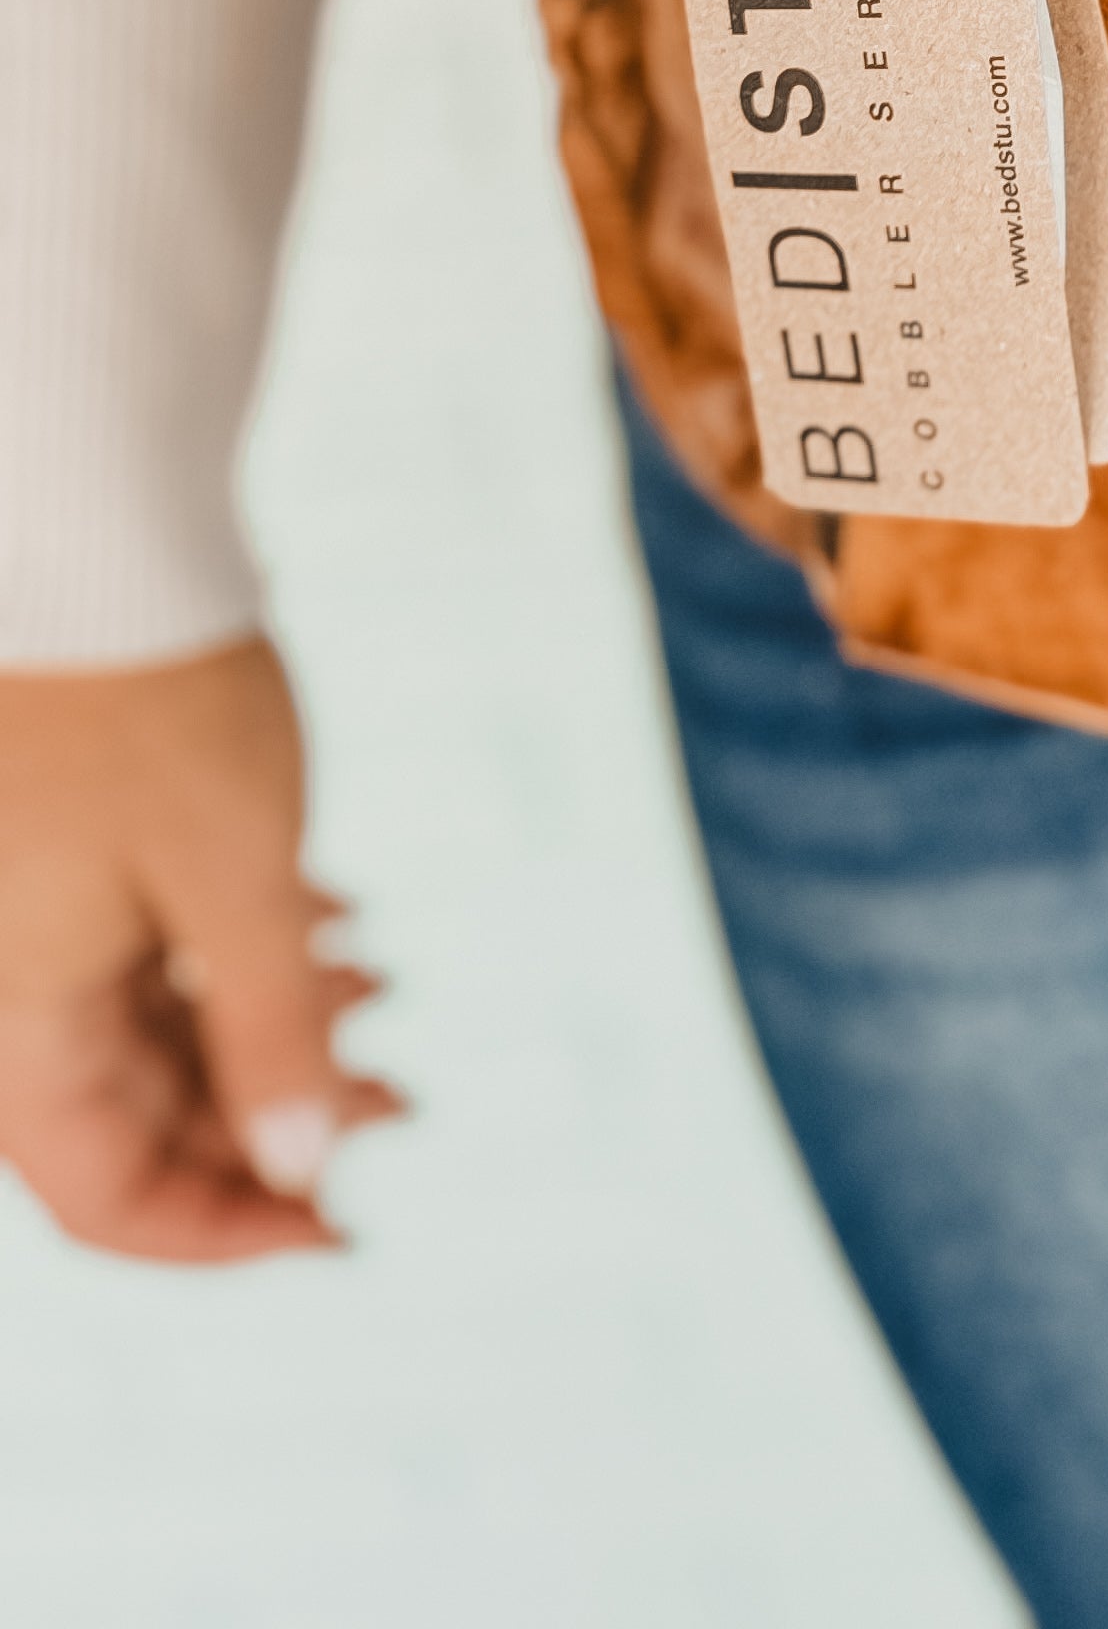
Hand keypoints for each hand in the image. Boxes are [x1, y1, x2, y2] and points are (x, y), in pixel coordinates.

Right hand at [0, 636, 400, 1261]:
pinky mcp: (59, 849)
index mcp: (21, 1027)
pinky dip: (237, 954)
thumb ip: (271, 1032)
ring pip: (148, 1024)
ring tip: (388, 995)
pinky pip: (141, 946)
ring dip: (267, 1029)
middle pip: (133, 1118)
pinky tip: (336, 927)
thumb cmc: (156, 698)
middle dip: (272, 1122)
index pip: (107, 1201)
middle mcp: (8, 988)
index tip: (342, 1228)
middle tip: (406, 1099)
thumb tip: (306, 1170)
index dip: (227, 1232)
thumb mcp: (240, 877)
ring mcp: (29, 916)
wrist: (85, 536)